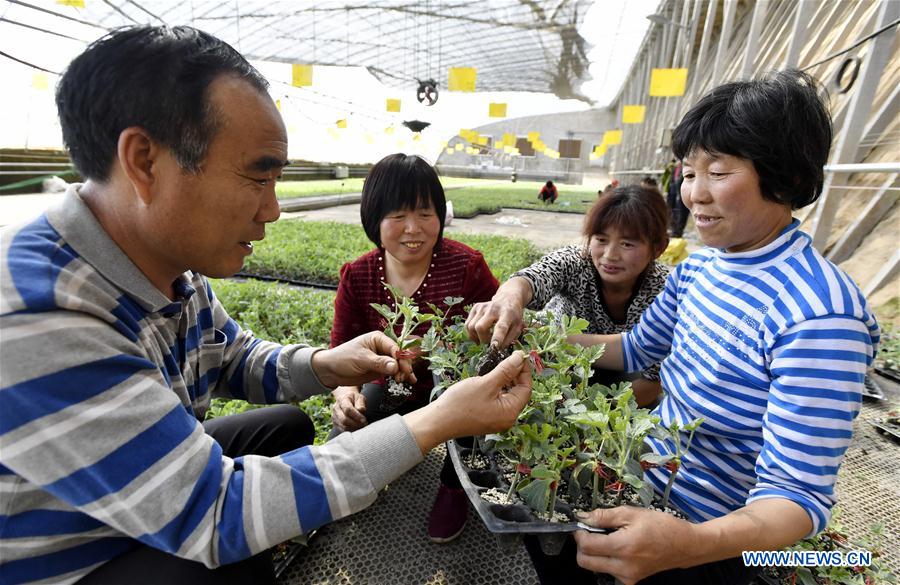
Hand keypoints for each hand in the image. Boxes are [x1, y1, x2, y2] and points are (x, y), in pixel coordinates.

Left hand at [312, 331, 416, 387]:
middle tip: (402, 377)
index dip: (401, 358)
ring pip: (399, 364)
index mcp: (377, 338)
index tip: (404, 369)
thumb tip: (395, 366)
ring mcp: (382, 358)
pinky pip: (394, 372)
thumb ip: (378, 362)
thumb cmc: (343, 359)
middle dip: (403, 366)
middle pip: (400, 356)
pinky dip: (400, 376)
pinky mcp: (380, 369)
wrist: (331, 371)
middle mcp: (382, 347)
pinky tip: (408, 381)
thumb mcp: (361, 359)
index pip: (395, 347)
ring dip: (404, 372)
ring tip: (407, 381)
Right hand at [331, 386, 366, 430]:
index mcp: (342, 400)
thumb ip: (361, 403)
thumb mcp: (359, 397)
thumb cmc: (354, 398)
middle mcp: (336, 408)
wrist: (345, 398)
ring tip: (362, 426)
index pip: (348, 409)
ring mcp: (334, 416)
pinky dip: (351, 430)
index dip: (357, 416)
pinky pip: (343, 430)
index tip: (364, 420)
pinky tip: (357, 428)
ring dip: (354, 428)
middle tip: (364, 424)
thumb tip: (361, 410)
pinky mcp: (335, 423)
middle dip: (356, 424)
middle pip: (344, 420)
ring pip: (343, 426)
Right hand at [403, 351, 531, 452]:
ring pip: (508, 396)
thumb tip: (520, 358)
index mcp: (510, 412)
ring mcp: (497, 420)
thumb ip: (505, 370)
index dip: (524, 371)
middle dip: (515, 375)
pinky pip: (498, 401)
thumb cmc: (460, 404)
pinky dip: (497, 389)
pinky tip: (490, 379)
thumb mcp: (486, 383)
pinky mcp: (488, 418)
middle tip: (509, 358)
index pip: (526, 388)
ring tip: (498, 366)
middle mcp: (507, 419)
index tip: (519, 356)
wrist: (438, 422)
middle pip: (518, 392)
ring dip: (505, 380)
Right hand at [465, 297, 525, 347]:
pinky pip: (467, 324)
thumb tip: (497, 348)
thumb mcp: (518, 327)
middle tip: (489, 341)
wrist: (508, 298)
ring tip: (485, 337)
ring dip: (477, 337)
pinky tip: (478, 334)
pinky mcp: (476, 307)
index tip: (494, 347)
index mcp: (507, 314)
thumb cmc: (513, 316)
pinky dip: (471, 333)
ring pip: (471, 327)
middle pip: (480, 327)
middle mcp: (494, 308)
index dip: (497, 338)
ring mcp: (482, 307)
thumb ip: (509, 339)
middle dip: (483, 339)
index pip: (501, 327)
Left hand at [573, 506, 698, 584]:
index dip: (579, 533)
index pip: (586, 545)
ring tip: (606, 539)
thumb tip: (582, 517)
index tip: (583, 524)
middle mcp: (623, 567)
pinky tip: (616, 549)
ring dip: (593, 554)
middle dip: (582, 546)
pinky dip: (605, 561)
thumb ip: (604, 516)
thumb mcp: (632, 513)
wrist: (684, 545)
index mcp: (623, 547)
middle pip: (585, 561)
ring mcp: (627, 577)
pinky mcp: (631, 581)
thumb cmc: (661, 526)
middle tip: (591, 532)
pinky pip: (608, 572)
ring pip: (594, 568)